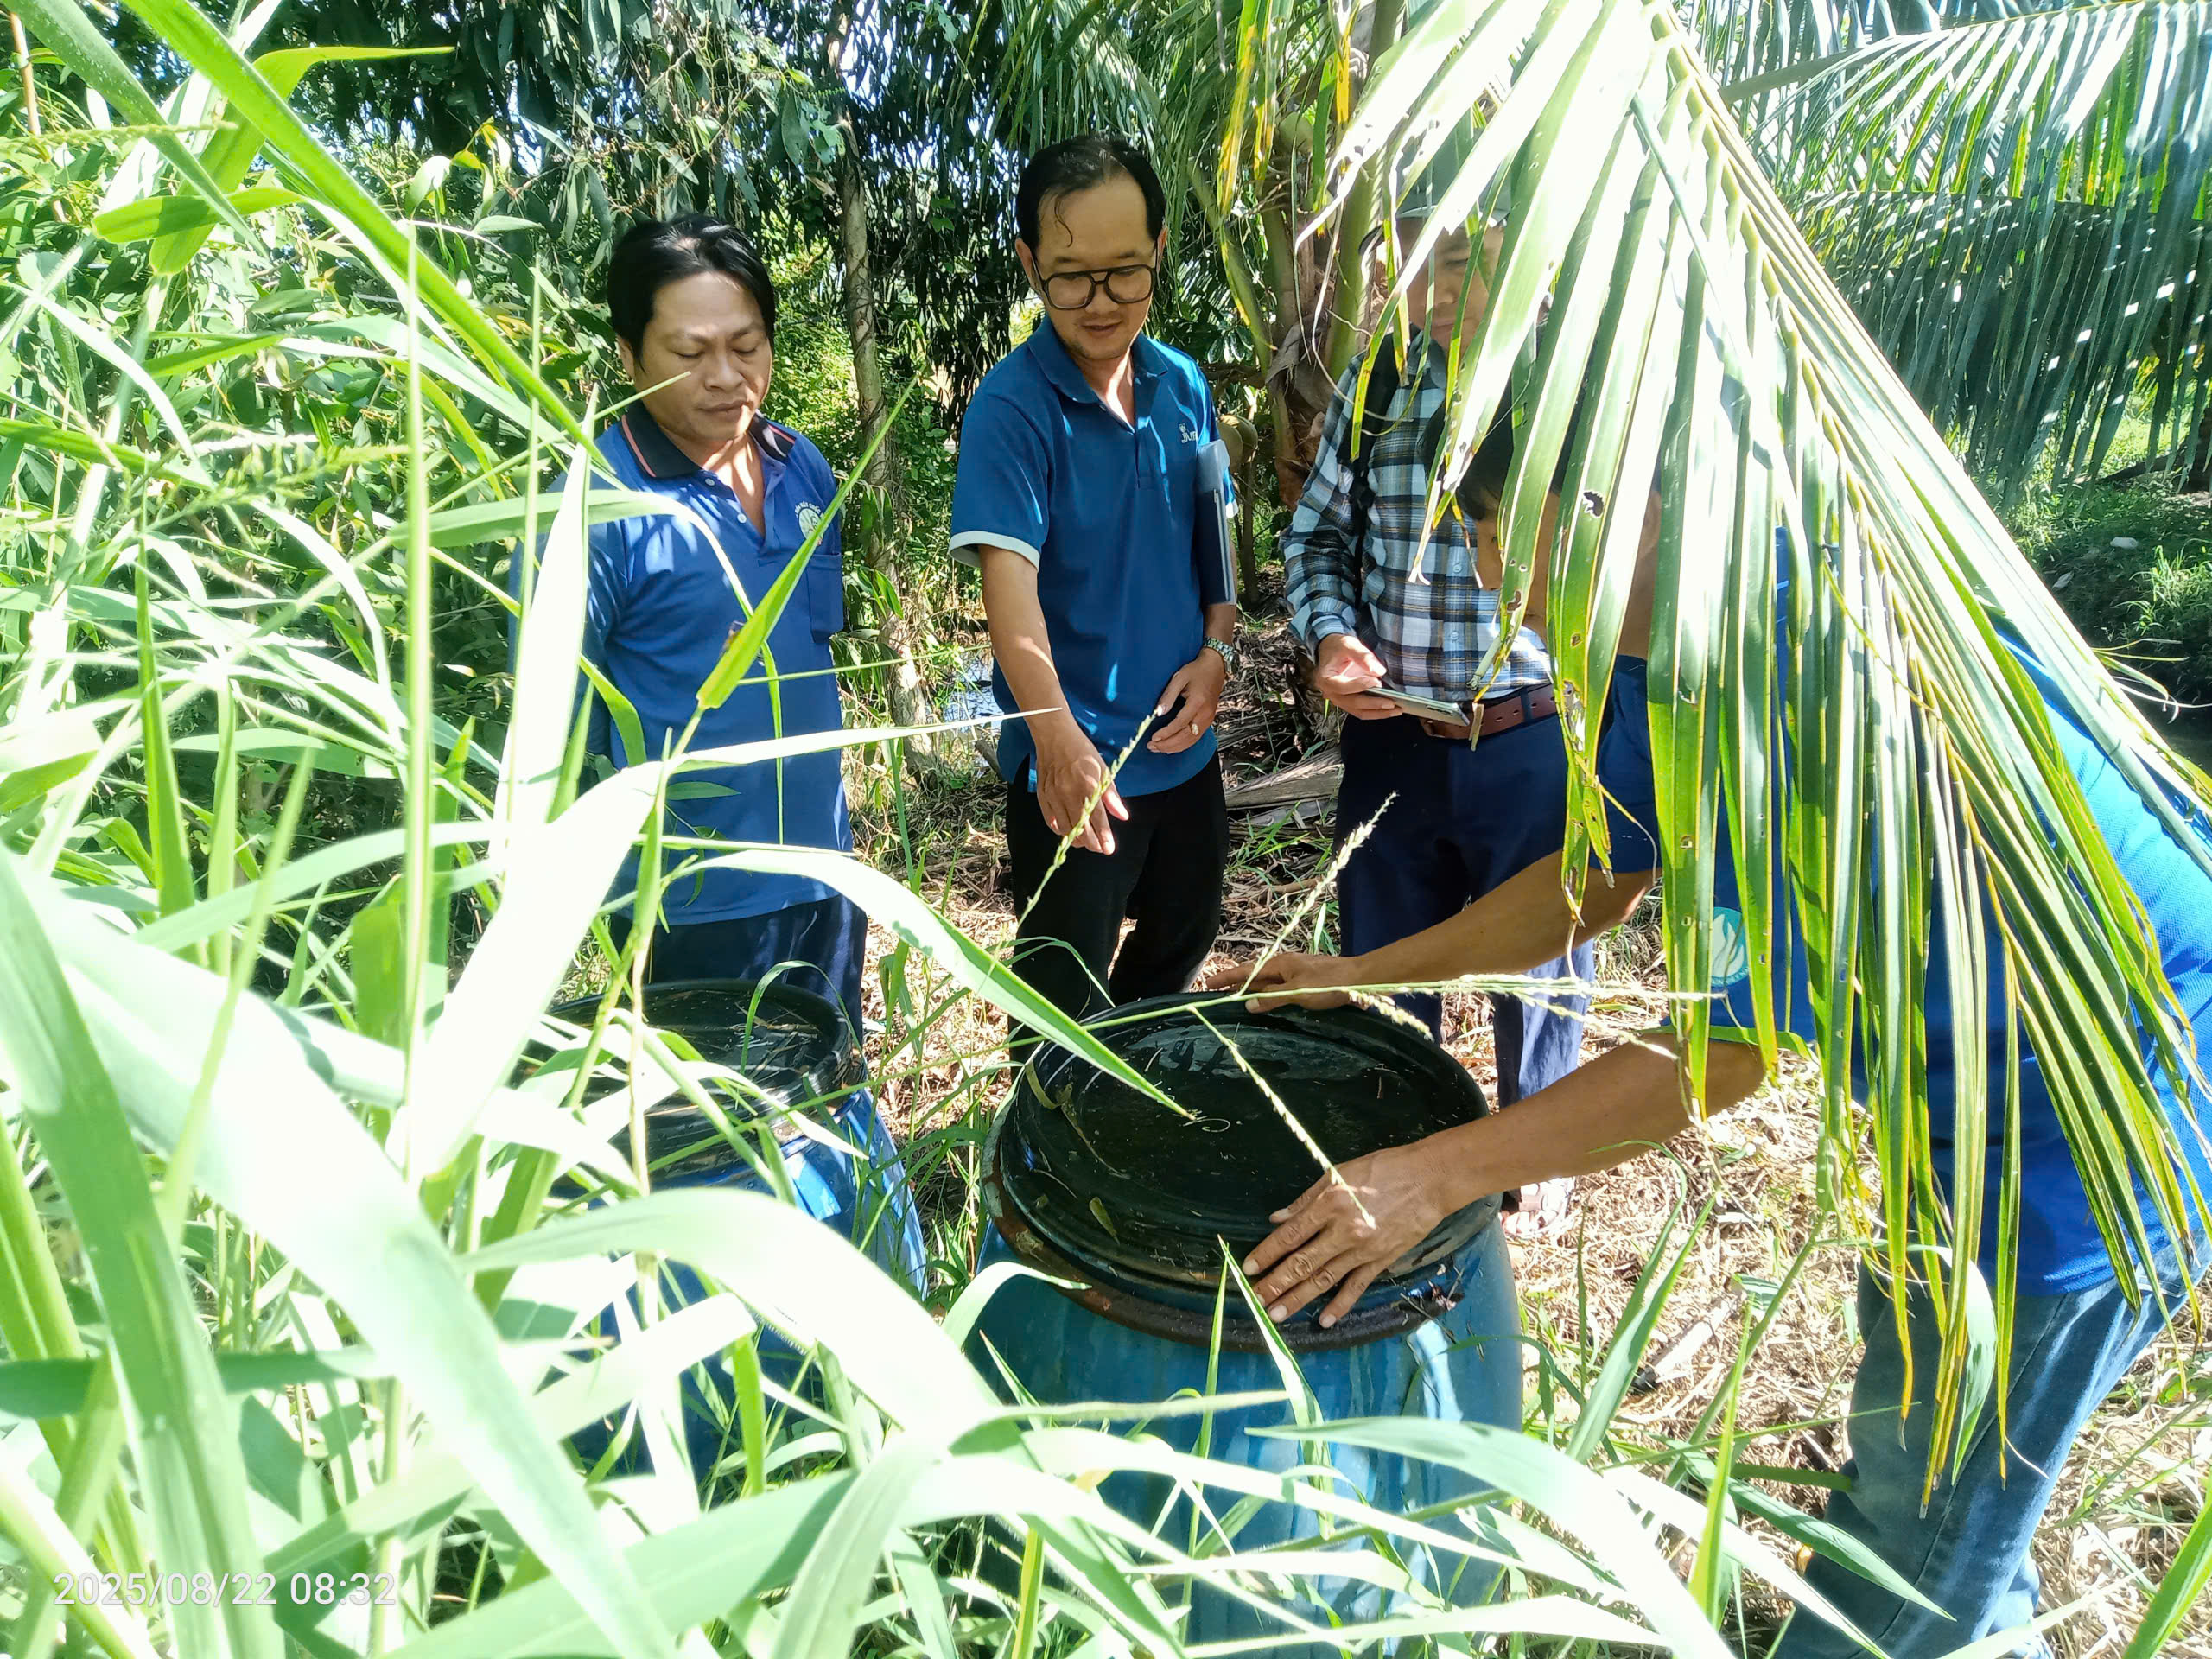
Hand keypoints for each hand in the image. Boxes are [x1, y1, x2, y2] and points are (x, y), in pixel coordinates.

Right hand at [1034, 731, 1128, 854]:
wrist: (1055, 737)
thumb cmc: (1082, 751)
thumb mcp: (1103, 769)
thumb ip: (1111, 795)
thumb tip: (1122, 816)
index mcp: (1087, 786)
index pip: (1097, 819)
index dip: (1104, 837)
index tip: (1109, 849)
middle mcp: (1069, 794)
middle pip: (1080, 829)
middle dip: (1091, 843)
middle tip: (1099, 847)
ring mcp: (1053, 796)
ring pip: (1065, 829)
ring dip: (1076, 839)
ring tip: (1086, 841)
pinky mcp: (1042, 796)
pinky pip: (1051, 821)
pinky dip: (1060, 831)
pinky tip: (1068, 832)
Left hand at [1147, 649, 1227, 753]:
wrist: (1215, 668)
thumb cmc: (1197, 671)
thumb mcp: (1179, 678)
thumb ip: (1168, 695)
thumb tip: (1159, 711)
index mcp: (1198, 703)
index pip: (1180, 724)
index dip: (1166, 733)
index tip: (1154, 737)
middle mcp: (1205, 714)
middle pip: (1186, 736)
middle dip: (1168, 744)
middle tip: (1152, 746)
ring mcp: (1208, 719)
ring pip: (1191, 740)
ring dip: (1174, 747)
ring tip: (1159, 749)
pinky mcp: (1208, 721)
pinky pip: (1196, 738)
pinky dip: (1183, 745)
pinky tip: (1173, 747)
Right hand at [1202, 950, 1355, 1011]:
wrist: (1360, 978)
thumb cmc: (1329, 983)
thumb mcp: (1297, 992)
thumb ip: (1272, 998)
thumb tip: (1247, 1004)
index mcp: (1279, 964)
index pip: (1246, 971)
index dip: (1227, 977)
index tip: (1208, 983)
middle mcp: (1285, 966)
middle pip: (1254, 976)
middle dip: (1235, 984)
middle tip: (1216, 993)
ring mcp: (1296, 973)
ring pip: (1267, 982)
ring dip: (1251, 990)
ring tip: (1236, 999)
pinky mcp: (1306, 981)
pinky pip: (1279, 987)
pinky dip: (1268, 994)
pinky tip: (1268, 1002)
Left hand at [1243, 1142, 1454, 1326]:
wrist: (1429, 1180)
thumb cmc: (1383, 1169)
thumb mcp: (1339, 1172)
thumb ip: (1306, 1199)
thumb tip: (1278, 1218)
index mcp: (1329, 1204)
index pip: (1290, 1234)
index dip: (1267, 1253)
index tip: (1248, 1268)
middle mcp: (1343, 1230)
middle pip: (1303, 1262)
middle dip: (1276, 1283)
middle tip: (1255, 1301)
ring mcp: (1363, 1249)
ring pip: (1324, 1279)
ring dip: (1298, 1298)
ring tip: (1277, 1315)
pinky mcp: (1381, 1260)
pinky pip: (1356, 1286)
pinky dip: (1340, 1305)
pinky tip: (1324, 1320)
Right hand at [1313, 634, 1401, 719]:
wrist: (1331, 651)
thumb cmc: (1337, 647)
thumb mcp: (1348, 645)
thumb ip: (1362, 656)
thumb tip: (1378, 671)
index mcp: (1326, 679)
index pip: (1343, 686)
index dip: (1360, 685)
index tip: (1377, 682)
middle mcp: (1331, 693)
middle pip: (1353, 703)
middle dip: (1374, 704)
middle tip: (1391, 702)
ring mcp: (1339, 700)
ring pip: (1359, 711)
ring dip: (1378, 712)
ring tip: (1396, 709)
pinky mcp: (1348, 703)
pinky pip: (1361, 711)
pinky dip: (1376, 712)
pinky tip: (1389, 710)